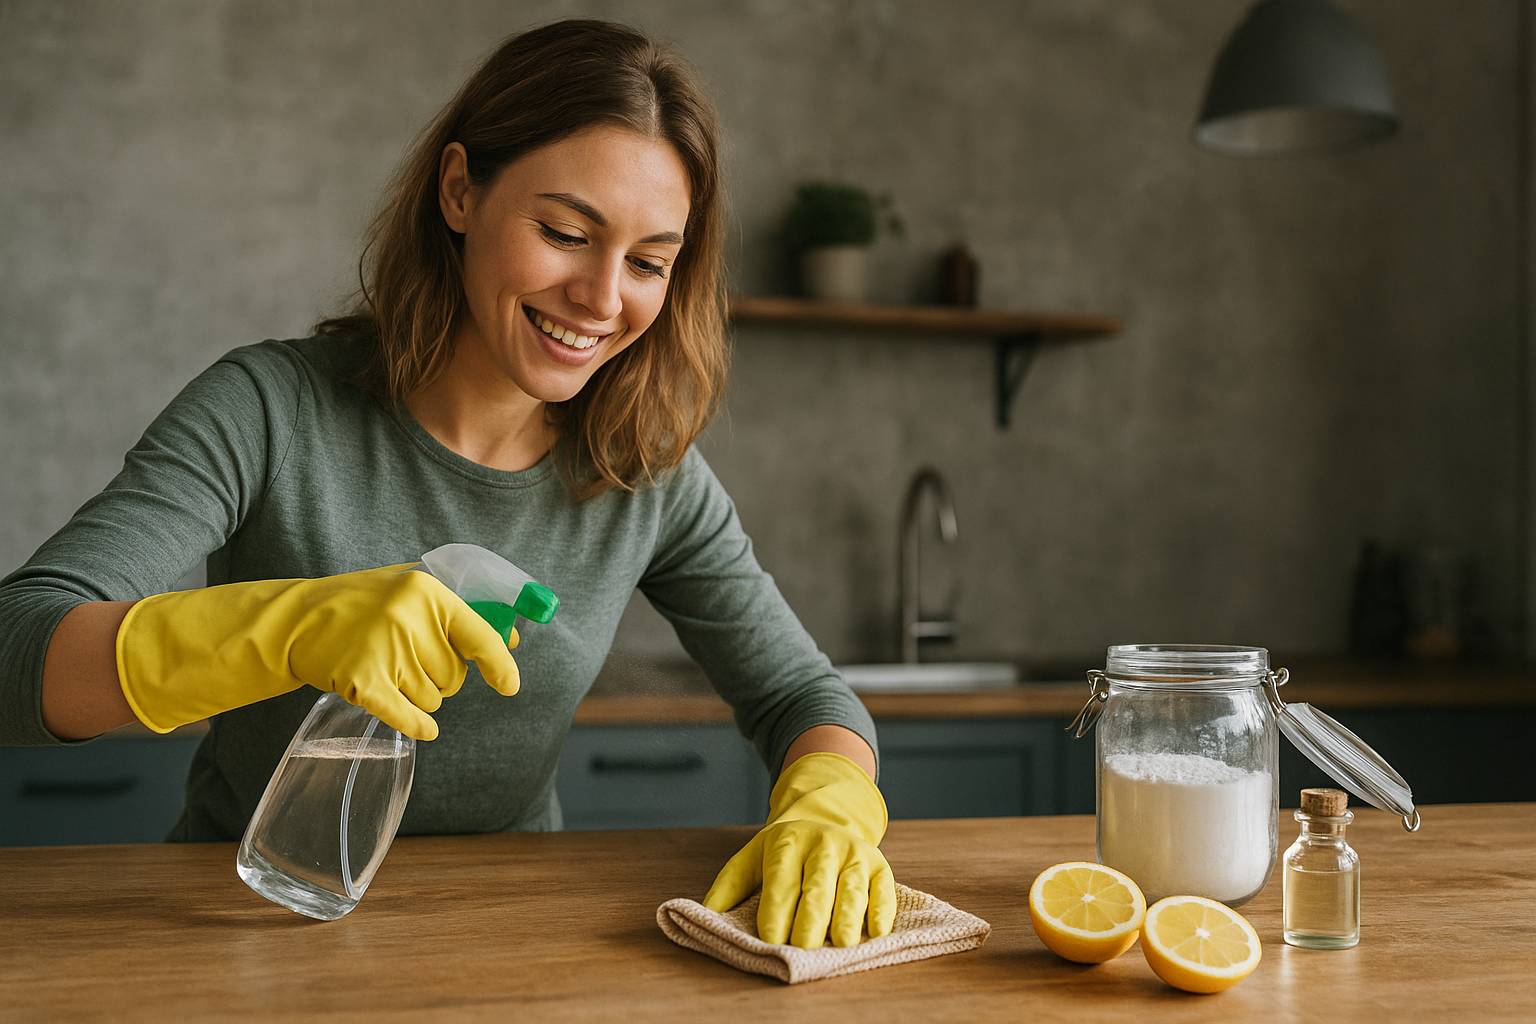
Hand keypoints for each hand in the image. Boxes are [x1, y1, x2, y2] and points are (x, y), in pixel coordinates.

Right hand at [116, 563, 519, 738]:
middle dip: (440, 677)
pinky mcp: (364, 680)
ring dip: (418, 695)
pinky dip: (418, 726)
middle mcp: (409, 617)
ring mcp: (384, 648)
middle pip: (454, 676)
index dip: (500, 664)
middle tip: (408, 660)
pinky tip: (423, 728)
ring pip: (433, 698)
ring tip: (389, 669)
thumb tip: (511, 640)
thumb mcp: (409, 590)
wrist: (295, 620)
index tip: (510, 685)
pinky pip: (408, 716)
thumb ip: (458, 610)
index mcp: (427, 591)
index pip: (479, 634)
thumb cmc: (361, 605)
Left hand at [704, 752, 896, 947]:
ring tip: (842, 943)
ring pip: (851, 887)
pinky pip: (883, 888)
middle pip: (817, 886)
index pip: (781, 880)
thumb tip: (706, 917)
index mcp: (788, 843)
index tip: (770, 939)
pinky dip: (882, 910)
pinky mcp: (879, 866)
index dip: (776, 910)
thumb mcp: (751, 858)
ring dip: (848, 916)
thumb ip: (728, 887)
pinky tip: (876, 931)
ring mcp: (854, 854)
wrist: (824, 818)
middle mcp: (823, 845)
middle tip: (803, 947)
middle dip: (810, 918)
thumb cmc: (783, 852)